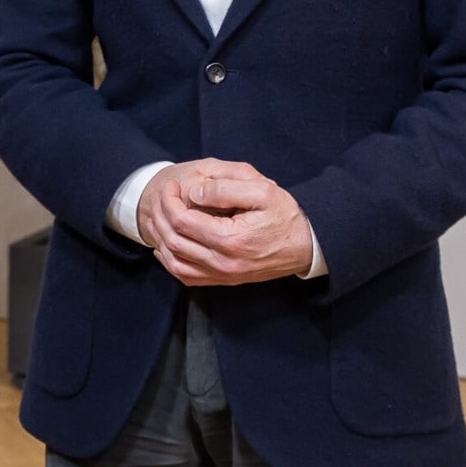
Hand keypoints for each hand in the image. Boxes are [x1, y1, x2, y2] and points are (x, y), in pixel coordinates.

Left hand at [138, 159, 313, 285]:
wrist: (306, 245)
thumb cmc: (285, 215)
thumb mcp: (262, 191)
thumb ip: (225, 188)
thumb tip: (193, 193)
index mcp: (230, 239)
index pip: (182, 220)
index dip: (169, 200)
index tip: (171, 186)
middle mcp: (223, 263)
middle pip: (173, 241)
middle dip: (160, 215)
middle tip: (162, 197)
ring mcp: (223, 275)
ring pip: (174, 262)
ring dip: (160, 239)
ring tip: (159, 217)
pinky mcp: (224, 280)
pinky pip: (186, 276)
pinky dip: (170, 261)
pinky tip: (167, 244)